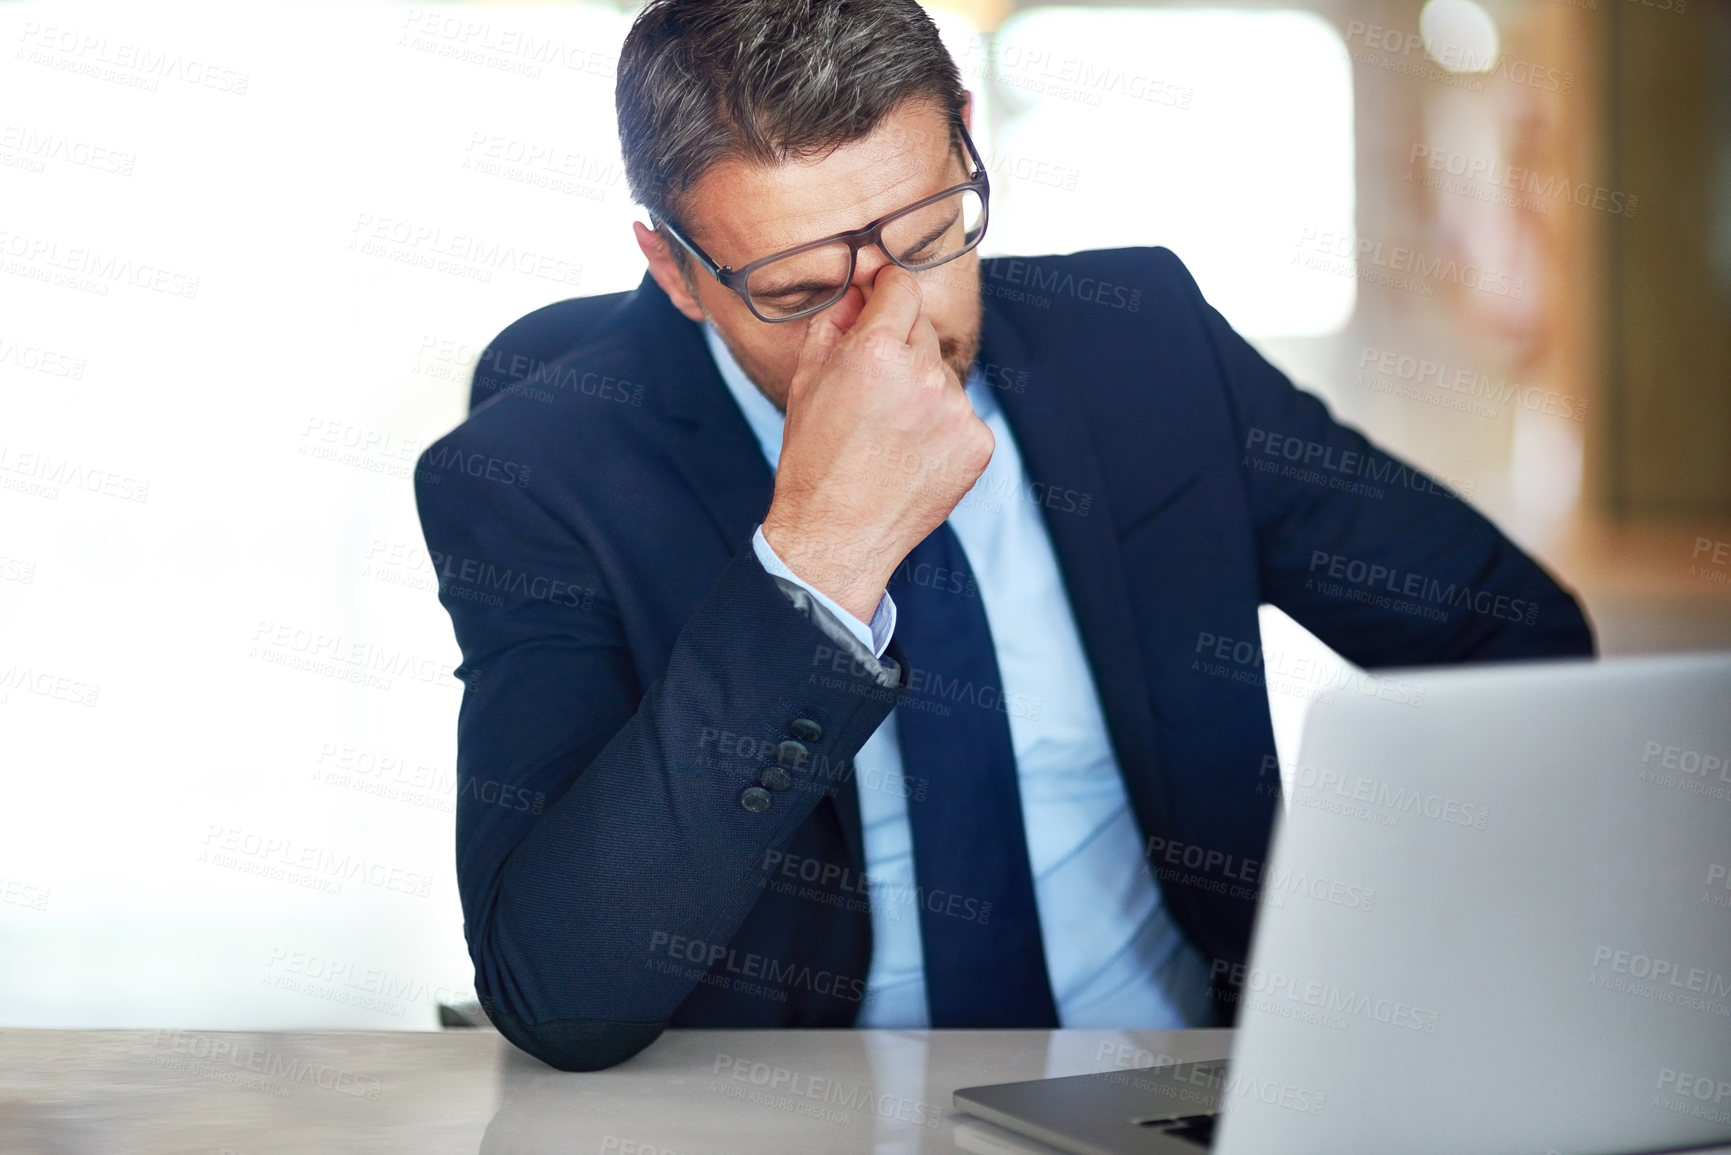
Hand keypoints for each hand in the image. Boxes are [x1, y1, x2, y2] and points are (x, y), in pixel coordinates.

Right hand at [762, 265, 992, 622]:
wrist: (836, 535)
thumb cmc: (812, 460)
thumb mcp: (805, 381)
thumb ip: (833, 325)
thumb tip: (856, 292)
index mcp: (876, 351)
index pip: (900, 286)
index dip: (886, 290)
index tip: (881, 299)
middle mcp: (924, 375)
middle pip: (922, 330)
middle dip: (899, 347)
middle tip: (871, 390)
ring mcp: (957, 411)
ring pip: (943, 375)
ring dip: (922, 390)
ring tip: (889, 433)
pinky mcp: (978, 443)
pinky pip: (961, 415)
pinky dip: (942, 428)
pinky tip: (911, 454)